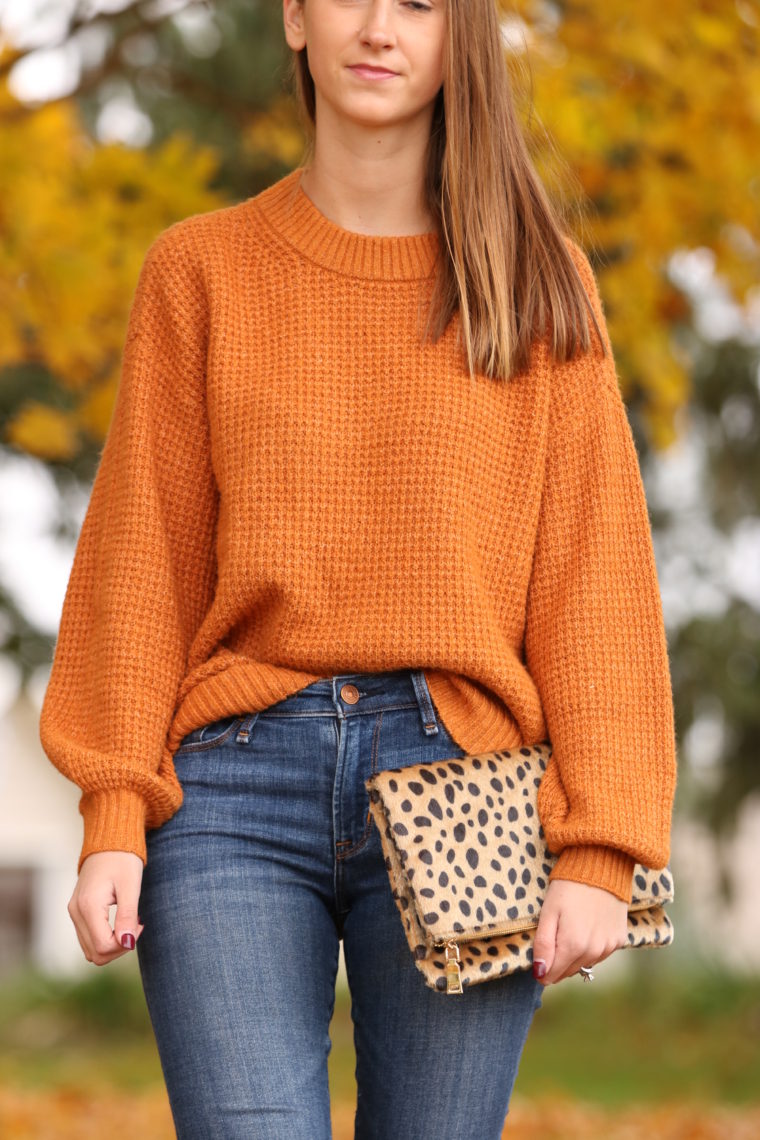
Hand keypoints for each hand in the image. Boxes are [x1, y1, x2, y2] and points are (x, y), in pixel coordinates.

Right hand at [68, 851, 145, 965]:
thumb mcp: (130, 886)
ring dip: (113, 945)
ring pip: (90, 950)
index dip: (125, 944)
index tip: (140, 924)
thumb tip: (127, 944)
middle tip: (136, 925)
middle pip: (95, 954)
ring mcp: (74, 913)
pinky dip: (105, 938)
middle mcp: (76, 912)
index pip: (103, 946)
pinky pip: (89, 939)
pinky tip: (120, 922)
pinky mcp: (77, 912)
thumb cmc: (123, 860)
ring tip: (129, 922)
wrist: (108, 842)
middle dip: (120, 947)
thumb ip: (127, 916)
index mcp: (88, 906)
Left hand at [531, 878, 627, 984]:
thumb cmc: (568, 887)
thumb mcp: (548, 911)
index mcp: (573, 945)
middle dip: (557, 962)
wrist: (601, 867)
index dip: (541, 969)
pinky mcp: (620, 940)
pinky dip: (591, 948)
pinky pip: (600, 954)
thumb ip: (543, 945)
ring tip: (570, 930)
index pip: (552, 975)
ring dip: (574, 956)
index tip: (538, 957)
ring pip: (585, 964)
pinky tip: (587, 929)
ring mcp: (609, 947)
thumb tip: (540, 973)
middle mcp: (593, 951)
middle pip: (568, 972)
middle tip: (552, 938)